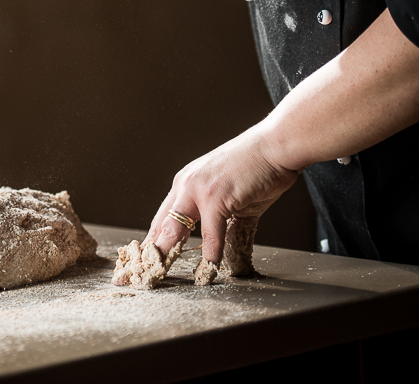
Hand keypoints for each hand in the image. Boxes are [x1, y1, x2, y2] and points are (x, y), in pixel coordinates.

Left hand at [146, 124, 298, 265]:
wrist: (275, 146)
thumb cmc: (258, 168)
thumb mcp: (232, 198)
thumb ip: (224, 225)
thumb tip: (223, 249)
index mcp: (185, 184)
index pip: (163, 217)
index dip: (154, 240)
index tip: (146, 258)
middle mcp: (186, 185)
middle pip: (161, 224)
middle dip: (151, 250)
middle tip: (142, 270)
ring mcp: (198, 190)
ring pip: (175, 228)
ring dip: (169, 253)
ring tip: (161, 273)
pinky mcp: (215, 197)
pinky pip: (210, 233)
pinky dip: (210, 252)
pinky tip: (209, 267)